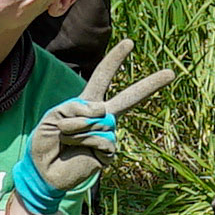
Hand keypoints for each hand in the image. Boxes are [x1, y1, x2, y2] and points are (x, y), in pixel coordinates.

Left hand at [15, 43, 181, 214]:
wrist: (44, 173)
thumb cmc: (47, 143)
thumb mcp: (53, 117)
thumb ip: (74, 108)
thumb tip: (101, 113)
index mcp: (87, 103)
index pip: (103, 77)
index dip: (115, 60)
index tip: (130, 42)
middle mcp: (102, 116)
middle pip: (129, 97)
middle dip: (151, 85)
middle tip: (171, 73)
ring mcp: (108, 134)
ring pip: (100, 120)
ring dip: (76, 128)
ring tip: (65, 140)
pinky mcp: (109, 153)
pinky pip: (101, 138)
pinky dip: (84, 141)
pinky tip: (76, 151)